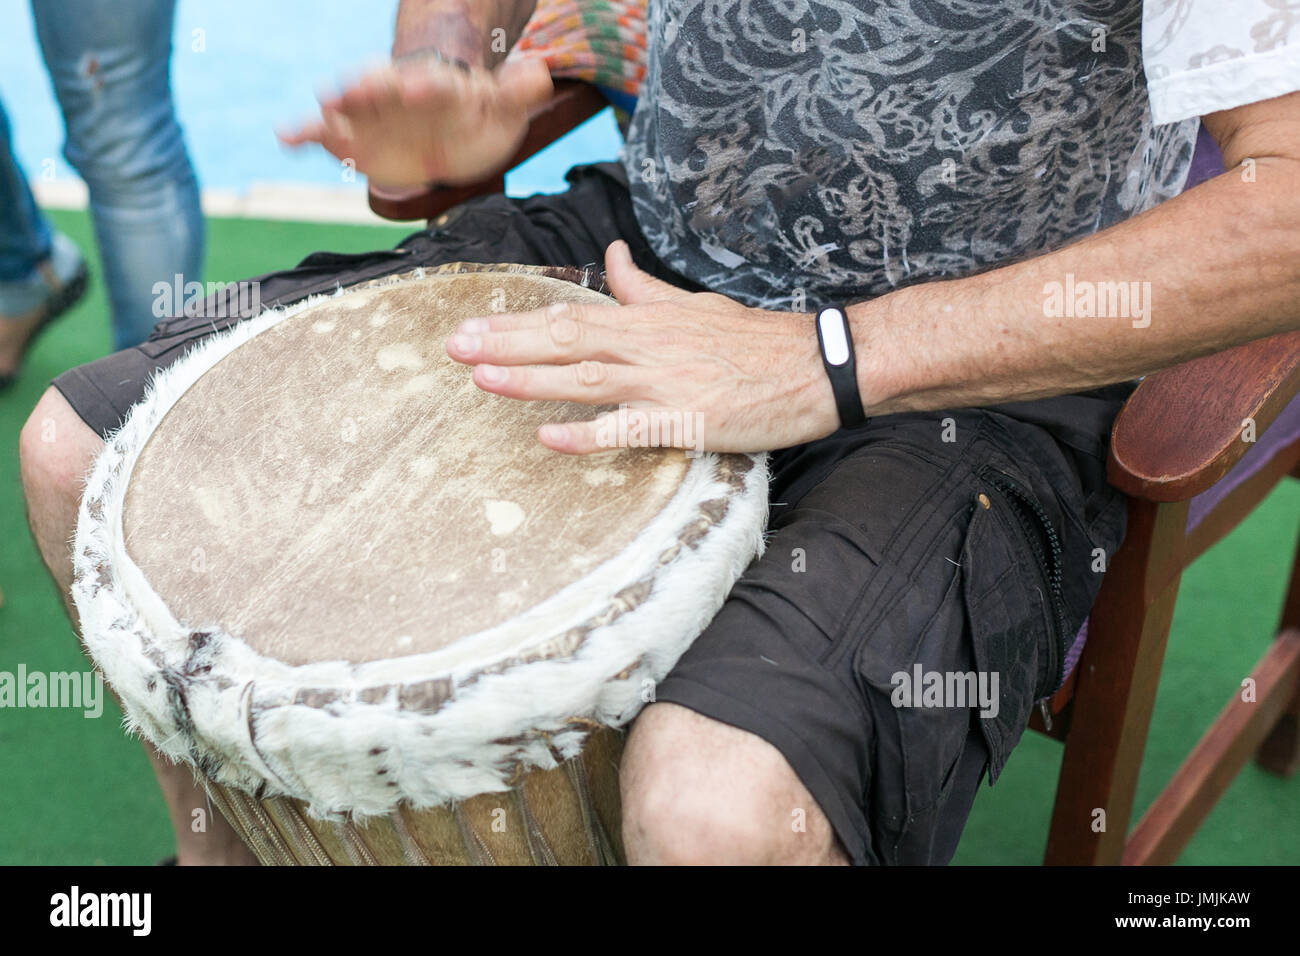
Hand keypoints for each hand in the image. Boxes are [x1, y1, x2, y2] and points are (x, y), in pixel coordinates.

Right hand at [277, 55, 551, 187]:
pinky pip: (323, 132)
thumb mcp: (503, 111)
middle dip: (366, 87)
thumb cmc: (475, 120)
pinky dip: (304, 133)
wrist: (446, 137)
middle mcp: (396, 94)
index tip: (420, 87)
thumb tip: (541, 74)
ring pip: (348, 106)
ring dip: (333, 108)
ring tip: (320, 110)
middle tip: (350, 90)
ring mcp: (370, 114)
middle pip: (380, 86)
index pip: (432, 83)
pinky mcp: (349, 138)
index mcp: (436, 87)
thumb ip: (518, 94)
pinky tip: (285, 136)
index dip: (427, 85)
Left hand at [444, 242, 839, 453]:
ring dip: (529, 378)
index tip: (470, 325)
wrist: (815, 366)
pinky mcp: (685, 421)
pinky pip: (627, 429)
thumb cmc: (756, 340)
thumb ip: (643, 289)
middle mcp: (646, 346)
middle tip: (453, 346)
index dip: (516, 321)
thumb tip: (610, 257)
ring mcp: (663, 383)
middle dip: (504, 342)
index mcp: (646, 319)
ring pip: (584, 378)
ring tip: (481, 378)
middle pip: (564, 339)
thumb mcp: (694, 304)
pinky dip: (587, 433)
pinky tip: (547, 437)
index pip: (569, 315)